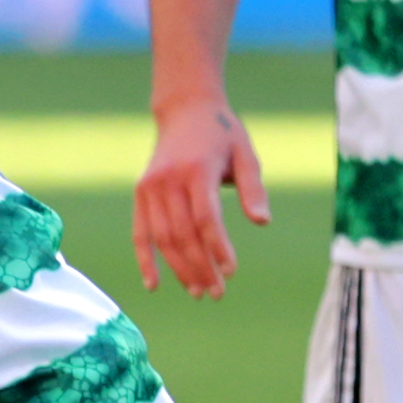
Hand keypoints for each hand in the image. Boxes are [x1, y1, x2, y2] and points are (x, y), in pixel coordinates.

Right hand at [131, 93, 265, 300]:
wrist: (184, 110)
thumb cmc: (222, 135)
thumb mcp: (245, 153)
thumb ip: (253, 188)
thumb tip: (262, 222)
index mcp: (196, 170)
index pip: (205, 217)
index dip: (217, 247)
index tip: (231, 271)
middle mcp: (168, 180)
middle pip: (182, 233)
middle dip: (200, 266)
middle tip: (217, 293)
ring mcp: (150, 187)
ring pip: (162, 238)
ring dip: (179, 269)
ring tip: (197, 292)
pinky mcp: (140, 193)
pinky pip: (140, 232)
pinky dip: (145, 260)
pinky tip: (154, 285)